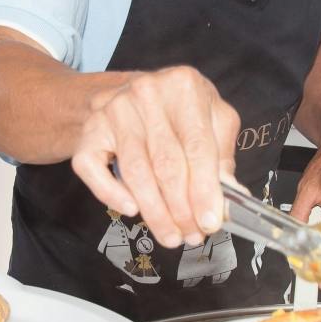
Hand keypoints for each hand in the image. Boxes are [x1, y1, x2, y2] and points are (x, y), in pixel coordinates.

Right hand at [72, 66, 238, 248]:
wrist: (125, 93)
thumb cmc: (176, 110)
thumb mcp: (211, 119)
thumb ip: (222, 156)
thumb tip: (231, 198)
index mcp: (184, 86)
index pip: (198, 147)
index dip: (206, 190)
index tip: (211, 222)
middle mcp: (146, 93)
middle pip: (167, 163)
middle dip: (181, 208)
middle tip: (192, 235)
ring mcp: (113, 110)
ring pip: (136, 172)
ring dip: (155, 212)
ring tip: (171, 235)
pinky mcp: (89, 130)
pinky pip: (94, 169)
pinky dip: (111, 193)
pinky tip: (132, 211)